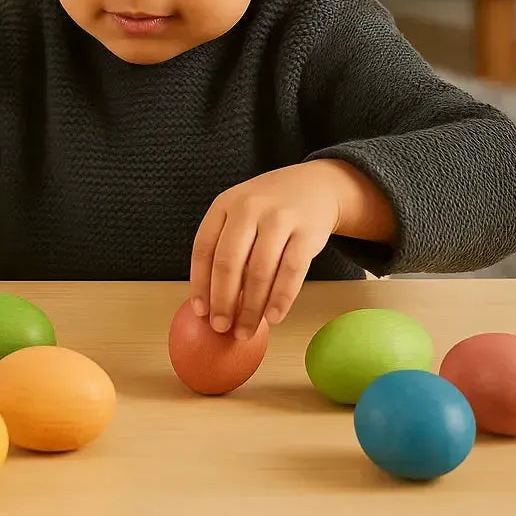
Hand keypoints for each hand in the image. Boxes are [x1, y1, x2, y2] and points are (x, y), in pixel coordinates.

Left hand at [189, 159, 395, 339]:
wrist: (315, 185)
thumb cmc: (269, 210)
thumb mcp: (240, 214)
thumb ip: (225, 248)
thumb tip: (212, 303)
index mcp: (224, 204)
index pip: (204, 248)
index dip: (200, 283)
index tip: (200, 312)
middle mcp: (249, 207)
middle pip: (228, 261)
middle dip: (222, 301)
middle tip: (221, 328)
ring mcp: (279, 218)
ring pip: (259, 271)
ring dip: (251, 307)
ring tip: (246, 330)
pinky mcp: (307, 232)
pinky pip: (291, 271)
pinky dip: (281, 299)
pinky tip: (273, 317)